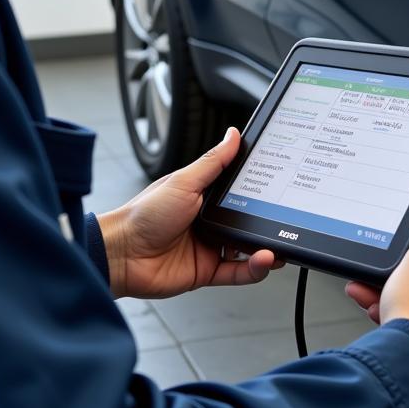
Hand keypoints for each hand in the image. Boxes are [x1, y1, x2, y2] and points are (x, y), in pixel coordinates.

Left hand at [98, 128, 281, 298]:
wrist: (121, 254)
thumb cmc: (144, 214)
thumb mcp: (184, 181)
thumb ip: (213, 162)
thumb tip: (233, 135)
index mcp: (204, 196)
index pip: (241, 190)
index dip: (260, 189)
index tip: (280, 184)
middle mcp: (209, 220)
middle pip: (248, 220)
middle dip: (269, 221)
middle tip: (287, 217)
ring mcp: (209, 246)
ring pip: (248, 248)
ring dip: (266, 246)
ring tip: (279, 243)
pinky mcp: (207, 271)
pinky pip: (239, 272)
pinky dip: (255, 268)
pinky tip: (265, 260)